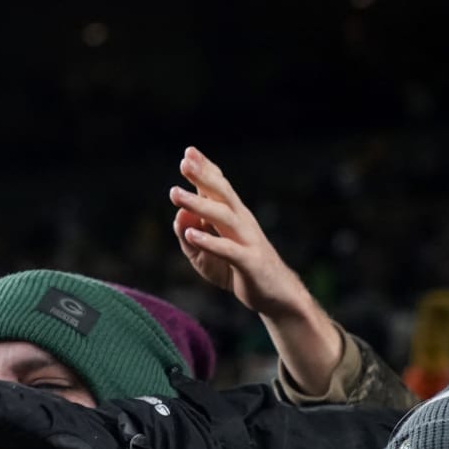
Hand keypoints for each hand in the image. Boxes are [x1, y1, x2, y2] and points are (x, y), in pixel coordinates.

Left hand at [170, 146, 313, 320]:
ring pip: (223, 217)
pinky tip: (192, 234)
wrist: (274, 296)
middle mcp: (242, 222)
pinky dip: (210, 241)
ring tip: (174, 194)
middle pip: (221, 195)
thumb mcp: (203, 255)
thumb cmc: (236, 271)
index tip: (189, 152)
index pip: (218, 188)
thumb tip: (178, 216)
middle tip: (184, 162)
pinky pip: (229, 250)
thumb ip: (188, 237)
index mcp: (232, 217)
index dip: (206, 170)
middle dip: (203, 177)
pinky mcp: (250, 262)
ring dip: (198, 204)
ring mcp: (248, 240)